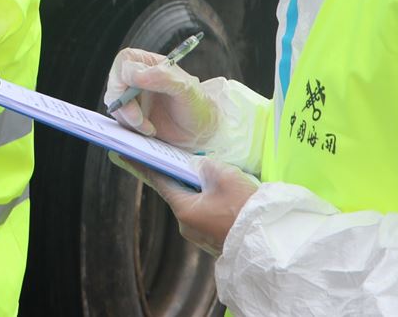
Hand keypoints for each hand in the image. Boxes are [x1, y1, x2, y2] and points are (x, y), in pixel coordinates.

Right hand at [104, 47, 218, 147]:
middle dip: (124, 104)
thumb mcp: (187, 89)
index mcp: (150, 64)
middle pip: (114, 83)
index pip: (125, 61)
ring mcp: (132, 98)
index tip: (133, 93)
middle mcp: (137, 78)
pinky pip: (119, 120)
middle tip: (139, 119)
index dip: (124, 75)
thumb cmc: (197, 106)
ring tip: (150, 128)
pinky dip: (131, 128)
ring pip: (115, 104)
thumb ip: (163, 77)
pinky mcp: (130, 116)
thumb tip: (136, 75)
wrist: (200, 133)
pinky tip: (148, 130)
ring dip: (129, 119)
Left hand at [108, 153, 256, 256]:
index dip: (144, 165)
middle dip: (181, 175)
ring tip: (213, 175)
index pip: (159, 181)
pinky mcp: (214, 239)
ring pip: (194, 203)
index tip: (126, 155)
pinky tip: (225, 194)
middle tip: (178, 158)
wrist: (271, 242)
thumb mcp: (223, 175)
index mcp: (183, 209)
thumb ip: (202, 165)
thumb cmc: (245, 208)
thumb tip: (196, 166)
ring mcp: (200, 235)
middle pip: (178, 192)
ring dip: (200, 189)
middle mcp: (186, 226)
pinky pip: (207, 214)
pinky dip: (211, 201)